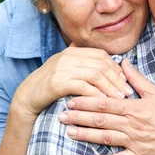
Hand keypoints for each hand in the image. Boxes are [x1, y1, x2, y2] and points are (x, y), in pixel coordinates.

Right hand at [12, 46, 132, 116]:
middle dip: (116, 79)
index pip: (101, 55)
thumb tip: (108, 65)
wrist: (27, 97)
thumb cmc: (50, 86)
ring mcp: (62, 68)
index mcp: (72, 51)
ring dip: (110, 88)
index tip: (125, 81)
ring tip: (119, 99)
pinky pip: (82, 86)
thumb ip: (83, 64)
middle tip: (127, 92)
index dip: (115, 68)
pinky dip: (95, 94)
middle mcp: (68, 56)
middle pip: (100, 64)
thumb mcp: (67, 69)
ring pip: (95, 75)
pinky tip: (103, 102)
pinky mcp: (57, 82)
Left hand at [58, 58, 154, 154]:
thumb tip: (121, 61)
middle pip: (101, 120)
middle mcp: (132, 124)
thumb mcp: (153, 90)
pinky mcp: (140, 154)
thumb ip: (135, 77)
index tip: (70, 100)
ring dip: (86, 136)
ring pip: (106, 138)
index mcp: (133, 107)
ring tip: (69, 133)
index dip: (86, 102)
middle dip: (79, 118)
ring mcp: (135, 141)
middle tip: (61, 116)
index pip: (104, 103)